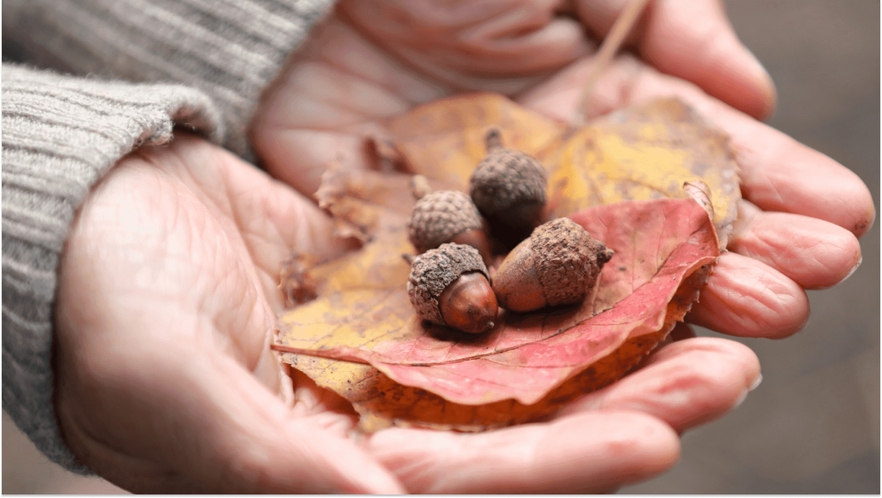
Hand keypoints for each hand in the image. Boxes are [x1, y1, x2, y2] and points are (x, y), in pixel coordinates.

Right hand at [52, 135, 760, 493]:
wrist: (83, 215)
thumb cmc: (98, 308)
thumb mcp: (171, 385)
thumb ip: (271, 462)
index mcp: (329, 464)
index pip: (466, 482)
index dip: (560, 464)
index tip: (654, 437)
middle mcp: (376, 415)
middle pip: (520, 420)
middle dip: (622, 402)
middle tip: (724, 371)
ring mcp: (392, 342)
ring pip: (522, 347)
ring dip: (611, 334)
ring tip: (709, 313)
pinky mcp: (396, 276)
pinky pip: (492, 273)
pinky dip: (554, 264)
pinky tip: (618, 243)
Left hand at [251, 0, 872, 338]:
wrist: (311, 0)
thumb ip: (670, 19)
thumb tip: (749, 96)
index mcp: (602, 117)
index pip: (700, 164)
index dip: (770, 192)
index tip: (839, 224)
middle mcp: (559, 188)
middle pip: (654, 242)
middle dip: (731, 270)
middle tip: (794, 300)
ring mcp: (495, 234)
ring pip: (589, 294)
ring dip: (661, 325)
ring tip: (736, 352)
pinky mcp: (426, 262)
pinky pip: (494, 313)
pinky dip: (546, 346)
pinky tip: (612, 374)